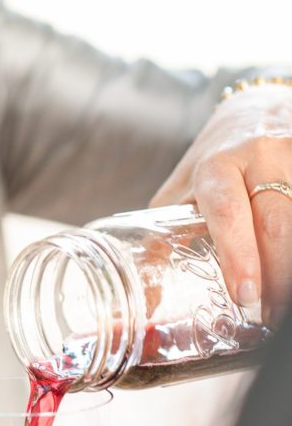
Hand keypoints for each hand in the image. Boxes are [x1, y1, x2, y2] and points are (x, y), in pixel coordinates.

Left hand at [151, 85, 291, 324]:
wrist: (257, 112)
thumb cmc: (216, 159)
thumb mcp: (186, 187)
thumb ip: (169, 228)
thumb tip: (148, 291)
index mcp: (216, 164)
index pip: (227, 212)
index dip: (238, 256)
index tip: (245, 295)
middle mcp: (260, 155)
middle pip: (275, 224)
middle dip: (275, 275)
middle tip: (267, 313)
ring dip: (288, 266)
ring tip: (279, 299)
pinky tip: (286, 269)